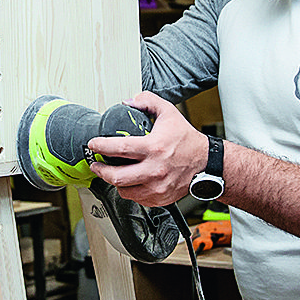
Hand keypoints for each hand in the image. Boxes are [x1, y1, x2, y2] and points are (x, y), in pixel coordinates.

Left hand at [87, 91, 208, 206]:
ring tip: (113, 173)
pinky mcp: (159, 198)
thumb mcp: (169, 113)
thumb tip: (128, 102)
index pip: (119, 148)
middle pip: (116, 177)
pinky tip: (131, 181)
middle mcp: (154, 170)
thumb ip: (148, 101)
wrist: (206, 163)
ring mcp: (157, 187)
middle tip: (95, 165)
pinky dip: (130, 190)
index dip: (101, 146)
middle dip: (100, 170)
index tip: (93, 144)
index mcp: (154, 148)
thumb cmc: (187, 141)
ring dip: (115, 182)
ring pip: (124, 190)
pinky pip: (136, 198)